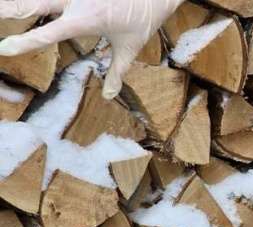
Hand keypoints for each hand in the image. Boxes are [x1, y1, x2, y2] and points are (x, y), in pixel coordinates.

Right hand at [0, 0, 184, 98]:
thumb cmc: (142, 19)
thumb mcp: (130, 49)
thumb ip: (117, 72)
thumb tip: (107, 95)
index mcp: (83, 20)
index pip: (47, 35)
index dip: (24, 43)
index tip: (3, 49)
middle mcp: (75, 1)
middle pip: (32, 3)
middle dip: (9, 9)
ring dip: (18, 2)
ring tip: (2, 10)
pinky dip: (38, 0)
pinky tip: (22, 5)